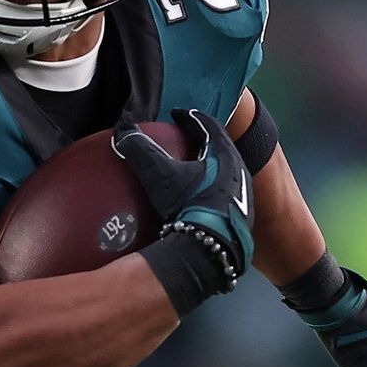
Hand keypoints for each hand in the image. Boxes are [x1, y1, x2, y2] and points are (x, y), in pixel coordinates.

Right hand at [113, 108, 255, 280]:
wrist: (210, 251)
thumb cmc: (188, 206)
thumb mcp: (159, 176)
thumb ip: (140, 150)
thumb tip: (123, 130)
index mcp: (226, 155)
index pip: (209, 125)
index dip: (190, 117)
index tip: (176, 115)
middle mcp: (240, 173)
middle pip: (221, 148)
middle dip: (202, 142)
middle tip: (184, 140)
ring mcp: (244, 198)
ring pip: (226, 173)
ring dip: (209, 168)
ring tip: (191, 171)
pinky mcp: (242, 220)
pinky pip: (226, 197)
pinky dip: (212, 192)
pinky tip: (197, 202)